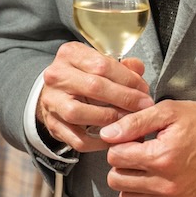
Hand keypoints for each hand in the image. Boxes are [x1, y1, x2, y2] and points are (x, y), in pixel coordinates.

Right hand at [35, 42, 152, 152]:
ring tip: (128, 120)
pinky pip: (78, 139)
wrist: (55, 93)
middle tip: (143, 107)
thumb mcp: (98, 63)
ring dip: (110, 119)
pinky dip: (99, 142)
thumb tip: (138, 69)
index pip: (102, 65)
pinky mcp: (53, 125)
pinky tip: (114, 137)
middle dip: (125, 98)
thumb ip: (121, 66)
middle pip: (94, 86)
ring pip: (80, 113)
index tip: (143, 89)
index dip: (128, 79)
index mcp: (70, 54)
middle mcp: (57, 76)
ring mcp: (52, 101)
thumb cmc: (81, 77)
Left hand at [99, 101, 195, 196]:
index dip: (120, 143)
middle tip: (137, 151)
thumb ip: (134, 123)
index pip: (115, 157)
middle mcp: (166, 184)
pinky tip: (152, 179)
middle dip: (121, 163)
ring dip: (129, 182)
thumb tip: (107, 134)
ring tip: (144, 165)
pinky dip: (142, 196)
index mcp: (161, 158)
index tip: (133, 138)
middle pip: (116, 180)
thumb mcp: (168, 112)